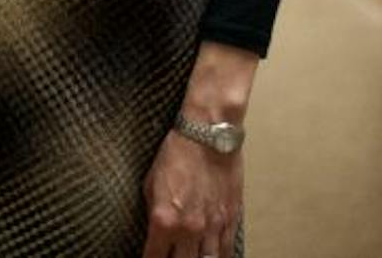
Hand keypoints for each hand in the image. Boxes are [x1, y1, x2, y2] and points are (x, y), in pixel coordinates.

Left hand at [140, 125, 241, 257]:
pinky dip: (220, 257)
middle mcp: (189, 229)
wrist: (207, 136)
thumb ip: (153, 212)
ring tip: (192, 257)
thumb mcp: (151, 183)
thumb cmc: (176, 154)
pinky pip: (227, 250)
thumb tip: (155, 230)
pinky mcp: (230, 220)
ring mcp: (212, 227)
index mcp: (164, 220)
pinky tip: (214, 257)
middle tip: (170, 257)